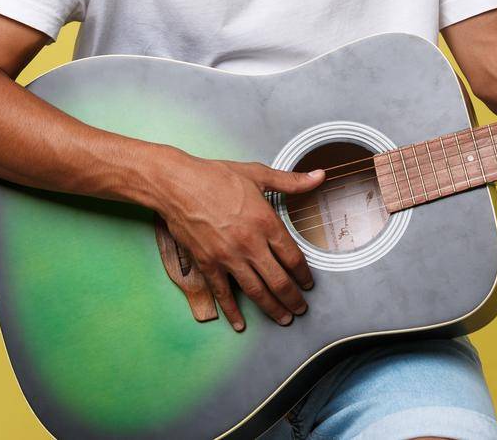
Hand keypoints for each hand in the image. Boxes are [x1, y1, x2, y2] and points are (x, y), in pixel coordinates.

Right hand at [148, 152, 324, 330]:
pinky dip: (232, 311)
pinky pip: (223, 293)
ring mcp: (228, 257)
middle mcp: (250, 244)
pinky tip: (240, 323)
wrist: (177, 185)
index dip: (304, 274)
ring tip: (283, 318)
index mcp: (266, 222)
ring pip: (256, 291)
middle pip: (278, 280)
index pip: (293, 257)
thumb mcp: (257, 174)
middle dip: (293, 298)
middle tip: (301, 309)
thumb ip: (291, 181)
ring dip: (272, 308)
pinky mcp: (207, 264)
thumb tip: (319, 176)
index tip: (309, 284)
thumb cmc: (215, 176)